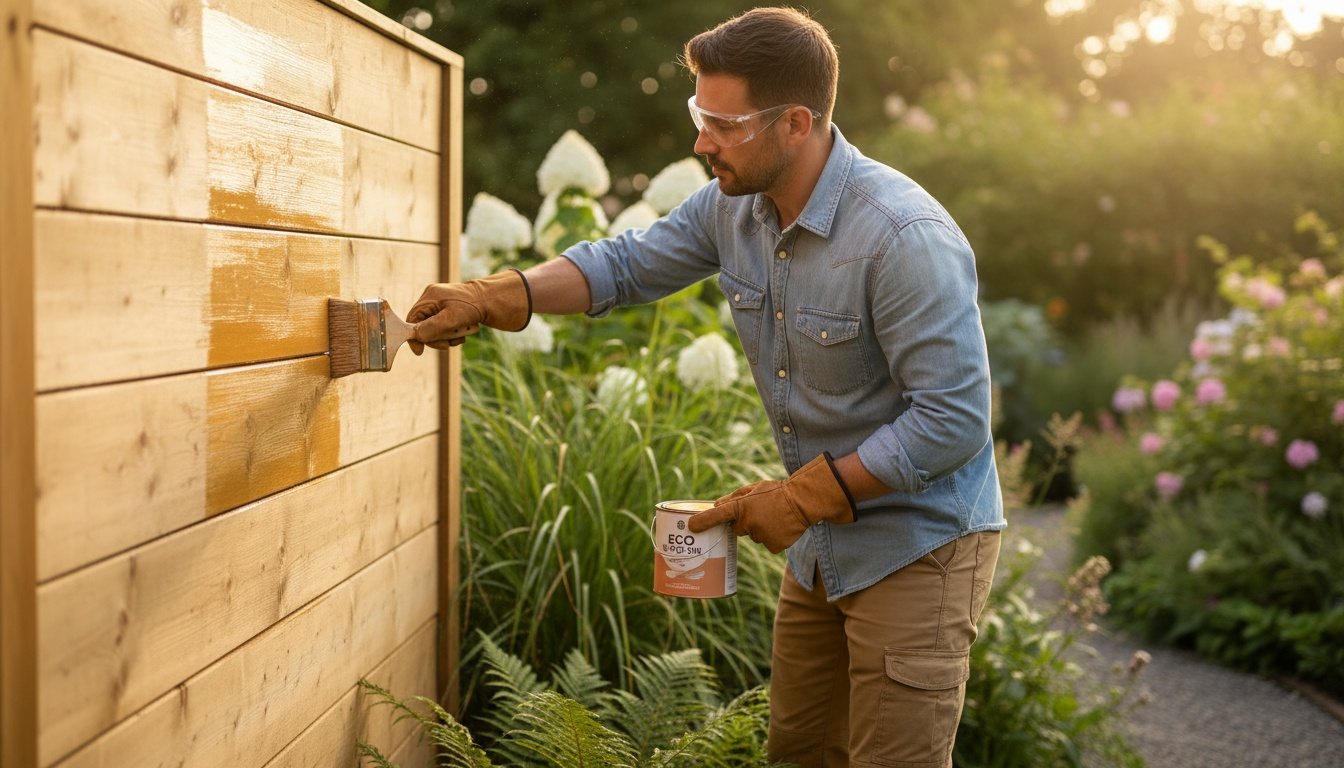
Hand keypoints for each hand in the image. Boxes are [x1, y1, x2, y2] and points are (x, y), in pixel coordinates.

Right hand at [408, 269, 531, 349]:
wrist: (493, 301)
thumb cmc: (473, 307)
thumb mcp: (452, 319)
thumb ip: (432, 328)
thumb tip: (416, 337)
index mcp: (430, 297)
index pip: (412, 320)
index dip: (414, 337)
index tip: (420, 352)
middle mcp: (432, 299)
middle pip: (423, 327)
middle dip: (437, 338)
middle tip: (449, 344)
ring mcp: (440, 305)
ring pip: (435, 330)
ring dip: (447, 337)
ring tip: (461, 335)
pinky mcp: (448, 311)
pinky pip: (444, 328)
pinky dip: (452, 334)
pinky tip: (463, 333)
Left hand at [688, 453, 856, 553]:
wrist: (804, 501)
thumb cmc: (777, 492)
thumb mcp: (754, 488)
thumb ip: (733, 497)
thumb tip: (716, 505)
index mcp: (741, 506)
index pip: (717, 515)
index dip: (703, 521)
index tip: (690, 527)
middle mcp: (748, 523)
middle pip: (738, 529)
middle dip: (746, 522)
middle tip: (762, 511)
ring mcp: (760, 536)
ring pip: (754, 536)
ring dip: (760, 529)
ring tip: (775, 517)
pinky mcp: (773, 546)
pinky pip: (767, 544)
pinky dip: (773, 538)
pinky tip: (781, 527)